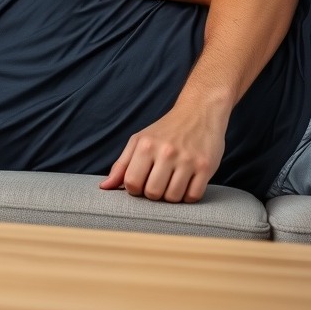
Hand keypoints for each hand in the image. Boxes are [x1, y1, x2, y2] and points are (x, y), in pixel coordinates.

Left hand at [99, 105, 225, 202]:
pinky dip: (188, 196)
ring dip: (171, 196)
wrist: (199, 112)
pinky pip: (193, 196)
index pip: (132, 183)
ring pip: (173, 197)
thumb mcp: (139, 141)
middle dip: (153, 194)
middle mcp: (166, 152)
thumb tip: (104, 187)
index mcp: (146, 146)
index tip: (141, 183)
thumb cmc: (165, 130)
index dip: (134, 189)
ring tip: (172, 183)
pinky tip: (186, 184)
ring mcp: (188, 160)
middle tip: (158, 183)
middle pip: (152, 193)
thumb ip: (121, 165)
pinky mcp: (206, 167)